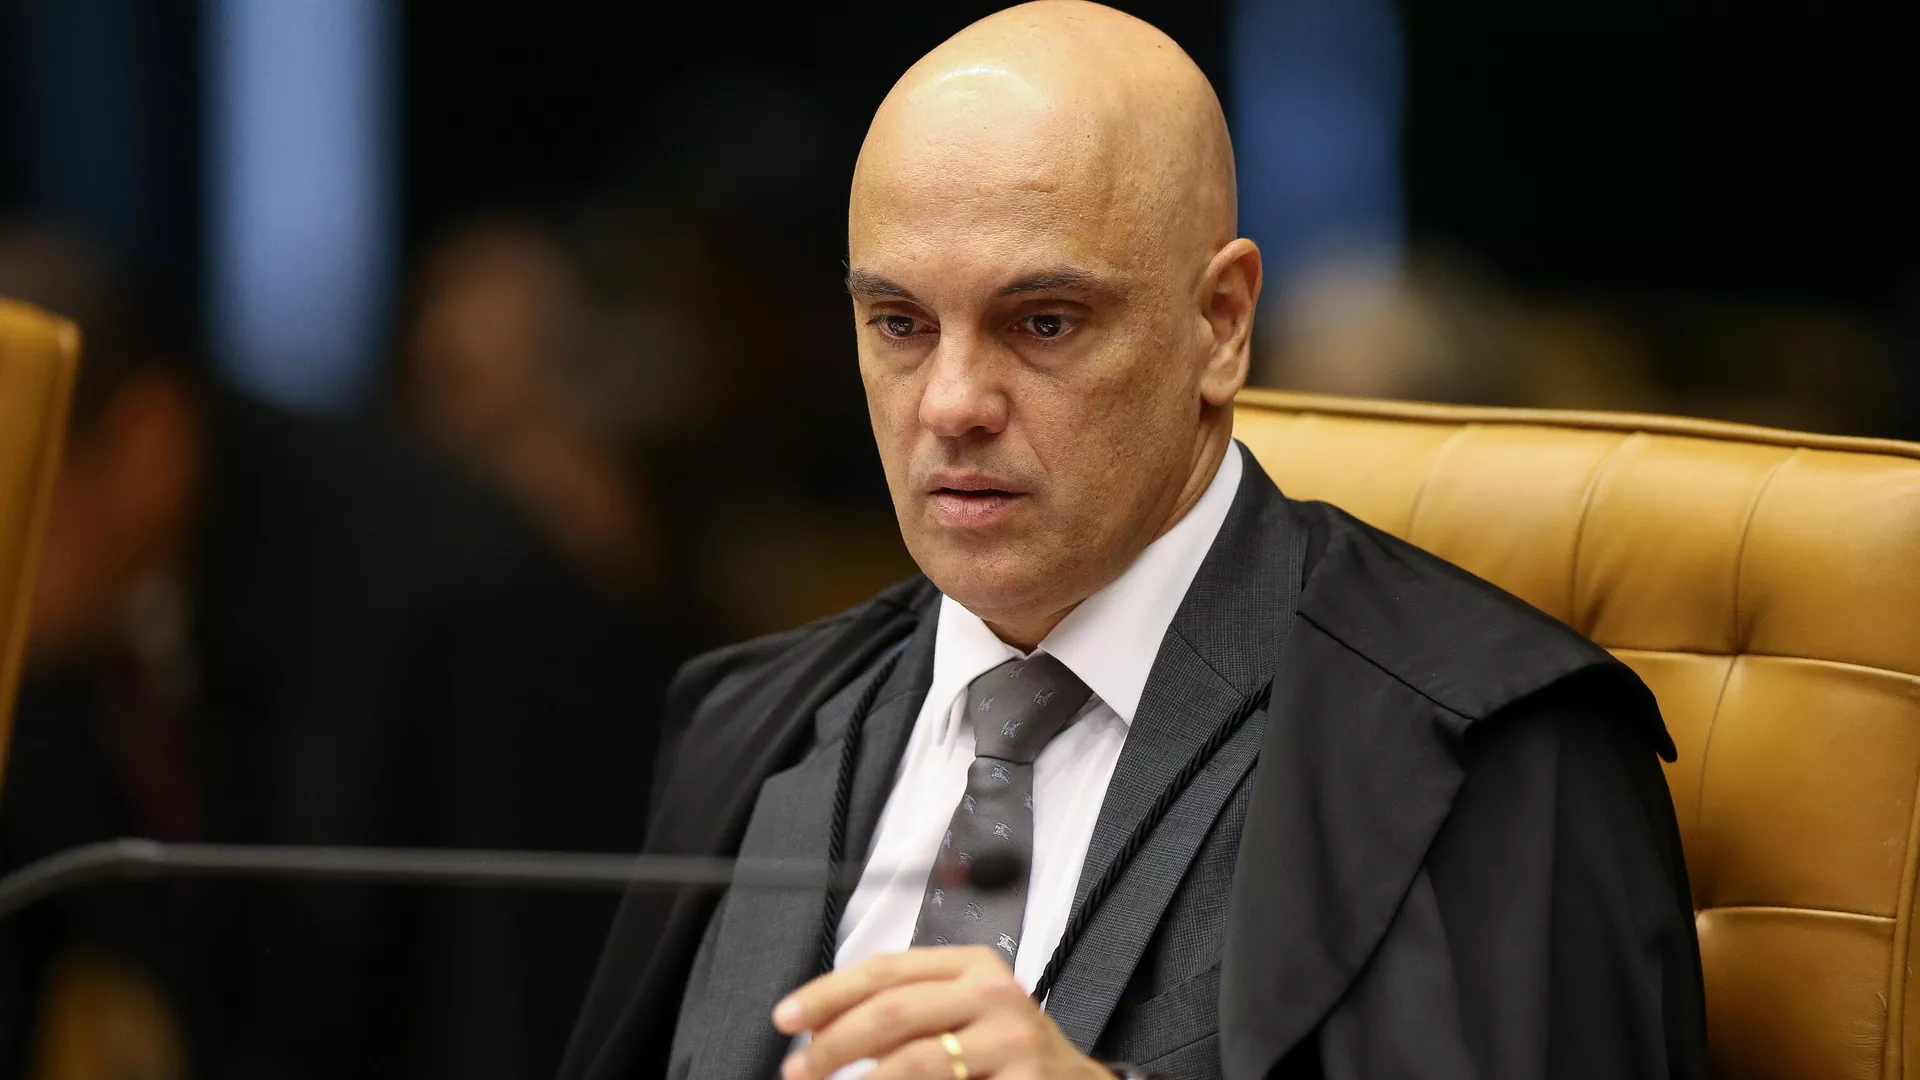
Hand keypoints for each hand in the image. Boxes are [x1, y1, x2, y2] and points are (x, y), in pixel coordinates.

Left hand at [773, 946, 1111, 1078]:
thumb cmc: (1006, 1053)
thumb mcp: (962, 1014)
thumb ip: (901, 1014)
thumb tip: (817, 1034)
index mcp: (972, 966)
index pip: (887, 969)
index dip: (828, 993)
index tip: (786, 1018)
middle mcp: (994, 995)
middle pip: (894, 1011)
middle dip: (834, 1045)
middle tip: (798, 1072)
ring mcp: (1012, 1042)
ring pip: (916, 1062)